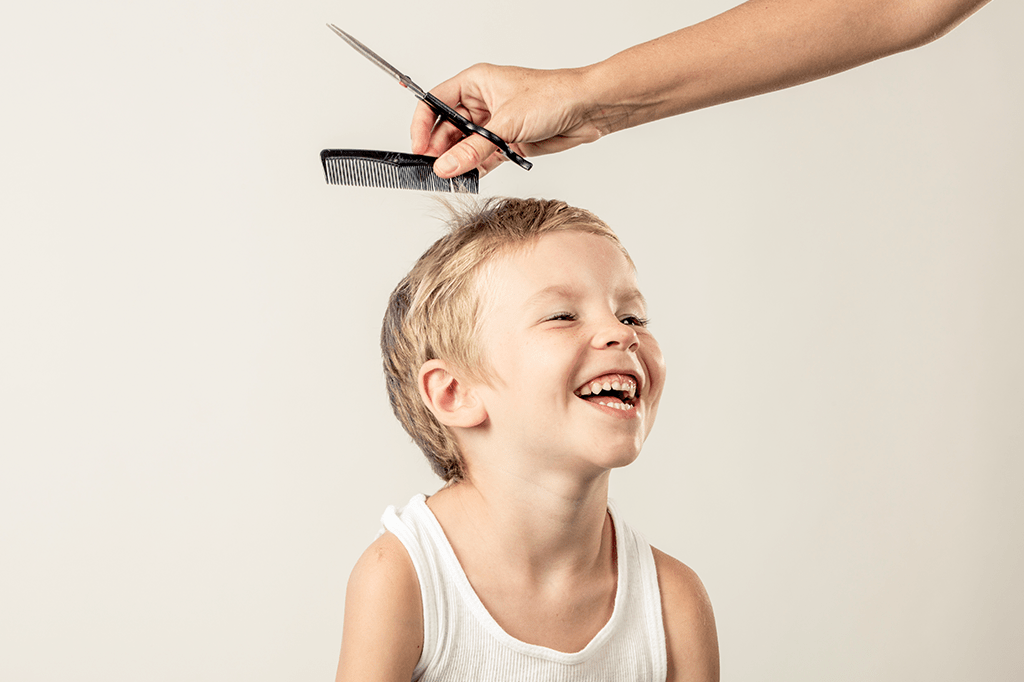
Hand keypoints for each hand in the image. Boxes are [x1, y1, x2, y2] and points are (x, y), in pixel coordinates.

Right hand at [410, 64, 604, 177]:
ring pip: (464, 147)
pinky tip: (469, 179)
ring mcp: (494, 124)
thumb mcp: (506, 123)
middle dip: (440, 150)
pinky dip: (475, 170)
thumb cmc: (553, 96)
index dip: (423, 125)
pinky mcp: (507, 143)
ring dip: (458, 163)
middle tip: (437, 169)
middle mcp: (481, 103)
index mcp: (475, 83)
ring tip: (452, 178)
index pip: (435, 102)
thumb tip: (445, 165)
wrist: (587, 109)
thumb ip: (473, 149)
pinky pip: (482, 159)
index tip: (419, 148)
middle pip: (446, 129)